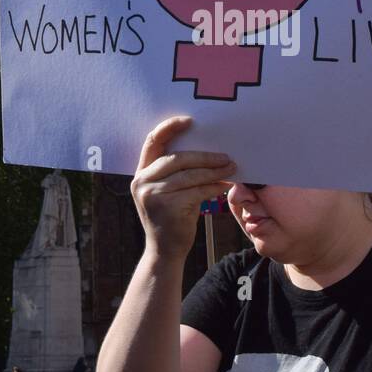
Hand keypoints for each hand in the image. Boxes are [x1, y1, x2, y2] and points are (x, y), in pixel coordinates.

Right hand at [130, 116, 234, 260]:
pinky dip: (214, 186)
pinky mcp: (168, 207)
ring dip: (214, 170)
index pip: (152, 141)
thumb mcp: (164, 192)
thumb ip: (172, 172)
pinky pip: (197, 190)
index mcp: (141, 173)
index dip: (170, 127)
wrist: (165, 251)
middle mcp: (143, 182)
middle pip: (178, 158)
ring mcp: (153, 194)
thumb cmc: (170, 218)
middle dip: (205, 156)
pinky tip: (225, 184)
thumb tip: (204, 149)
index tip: (190, 121)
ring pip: (190, 174)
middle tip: (226, 156)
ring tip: (231, 168)